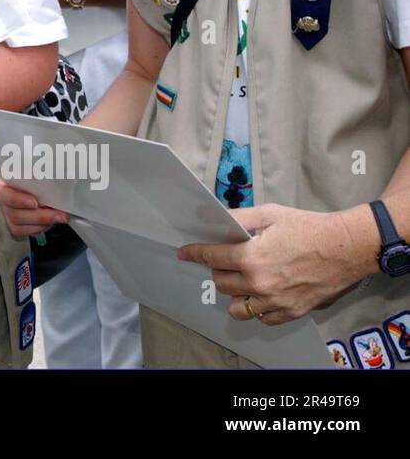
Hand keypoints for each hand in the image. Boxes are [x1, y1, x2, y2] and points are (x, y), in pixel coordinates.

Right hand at [0, 177, 69, 237]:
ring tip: (61, 217)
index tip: (34, 203)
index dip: (16, 199)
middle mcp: (3, 202)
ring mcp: (8, 215)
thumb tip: (54, 175)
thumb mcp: (34, 171)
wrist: (39, 186)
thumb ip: (39, 173)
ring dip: (42, 223)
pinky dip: (40, 229)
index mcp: (1, 184)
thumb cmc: (35, 176)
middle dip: (39, 216)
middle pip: (14, 213)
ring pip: (19, 225)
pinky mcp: (16, 226)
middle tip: (59, 214)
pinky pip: (26, 232)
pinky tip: (52, 222)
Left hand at [177, 204, 367, 323]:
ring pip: (238, 308)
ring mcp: (276, 301)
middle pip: (221, 283)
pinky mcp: (292, 311)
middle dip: (218, 270)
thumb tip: (218, 220)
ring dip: (234, 295)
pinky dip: (258, 309)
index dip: (194, 253)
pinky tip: (261, 295)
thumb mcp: (270, 214)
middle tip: (226, 261)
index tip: (184, 253)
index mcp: (251, 258)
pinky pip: (263, 318)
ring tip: (241, 282)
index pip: (211, 258)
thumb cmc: (310, 228)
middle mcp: (259, 284)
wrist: (347, 248)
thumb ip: (240, 218)